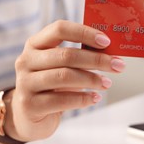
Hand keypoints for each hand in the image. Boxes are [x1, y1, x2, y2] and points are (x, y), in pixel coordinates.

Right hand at [7, 20, 124, 140]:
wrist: (29, 115)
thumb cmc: (52, 86)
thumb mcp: (62, 67)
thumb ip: (80, 56)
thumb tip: (112, 52)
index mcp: (35, 44)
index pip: (59, 29)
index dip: (84, 33)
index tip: (106, 41)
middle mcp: (26, 61)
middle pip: (66, 55)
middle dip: (96, 60)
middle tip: (118, 65)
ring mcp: (25, 83)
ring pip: (64, 77)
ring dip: (91, 79)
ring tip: (107, 83)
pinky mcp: (29, 105)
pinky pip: (61, 100)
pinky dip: (83, 98)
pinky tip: (95, 97)